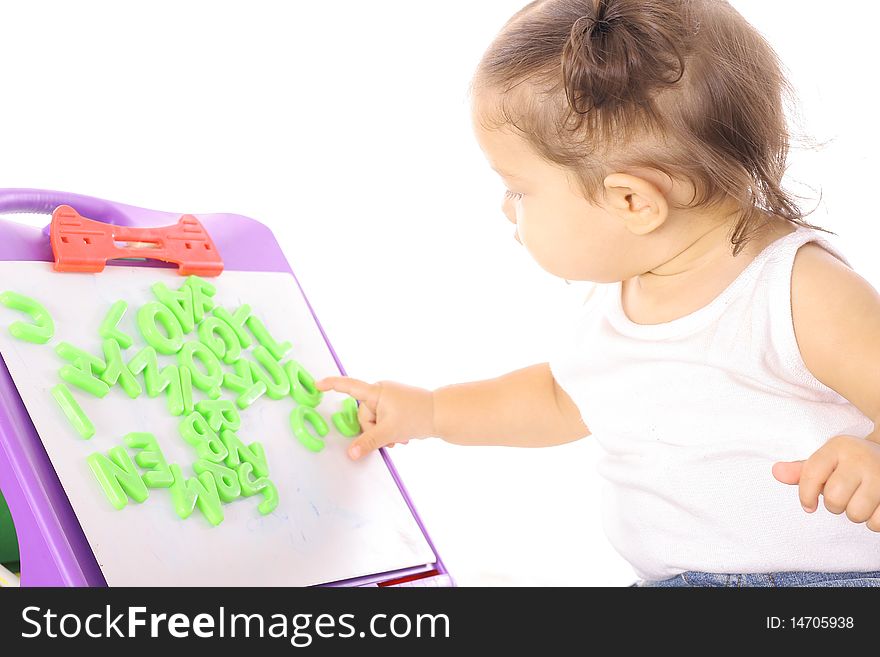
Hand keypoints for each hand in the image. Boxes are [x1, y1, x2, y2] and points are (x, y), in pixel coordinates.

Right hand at [314, 376, 434, 459]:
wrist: (443, 414)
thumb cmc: (417, 416)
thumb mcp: (389, 432)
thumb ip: (367, 443)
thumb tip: (350, 453)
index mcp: (376, 391)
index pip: (349, 386)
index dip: (331, 385)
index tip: (317, 385)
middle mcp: (381, 391)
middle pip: (363, 415)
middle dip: (374, 430)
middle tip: (391, 438)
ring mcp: (389, 398)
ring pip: (374, 421)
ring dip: (384, 433)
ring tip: (400, 438)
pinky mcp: (396, 405)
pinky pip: (384, 420)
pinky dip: (390, 430)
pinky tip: (403, 436)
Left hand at [772, 434, 879, 531]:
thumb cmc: (851, 464)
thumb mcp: (828, 461)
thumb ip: (802, 470)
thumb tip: (776, 472)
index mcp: (839, 447)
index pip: (811, 474)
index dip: (805, 495)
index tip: (808, 505)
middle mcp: (860, 458)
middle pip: (833, 499)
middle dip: (833, 505)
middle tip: (841, 498)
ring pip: (856, 513)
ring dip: (854, 514)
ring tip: (859, 500)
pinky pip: (877, 523)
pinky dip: (873, 521)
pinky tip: (875, 507)